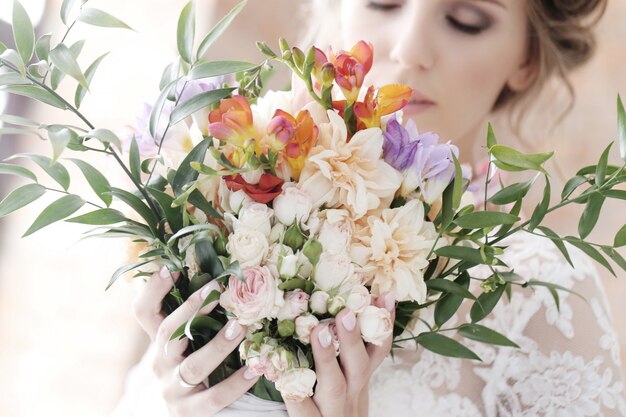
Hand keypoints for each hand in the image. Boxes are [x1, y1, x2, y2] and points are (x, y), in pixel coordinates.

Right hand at [132, 266, 259, 415]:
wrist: (194, 414)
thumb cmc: (202, 368)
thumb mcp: (194, 341)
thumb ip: (202, 317)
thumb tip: (225, 276)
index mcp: (161, 341)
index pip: (143, 312)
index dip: (152, 290)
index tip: (170, 269)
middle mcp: (161, 363)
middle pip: (167, 333)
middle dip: (191, 309)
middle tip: (216, 290)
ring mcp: (173, 390)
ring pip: (193, 366)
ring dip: (218, 345)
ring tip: (241, 327)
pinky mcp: (190, 412)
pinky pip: (214, 397)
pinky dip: (236, 383)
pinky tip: (254, 369)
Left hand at [284, 293, 395, 416]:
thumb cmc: (333, 409)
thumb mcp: (349, 385)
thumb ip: (347, 353)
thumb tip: (347, 306)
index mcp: (359, 382)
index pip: (378, 352)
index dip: (384, 325)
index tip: (383, 295)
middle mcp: (351, 396)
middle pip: (359, 367)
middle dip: (354, 338)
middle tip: (346, 312)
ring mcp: (331, 411)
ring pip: (334, 386)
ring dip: (327, 357)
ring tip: (320, 332)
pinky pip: (302, 408)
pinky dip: (295, 391)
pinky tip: (284, 374)